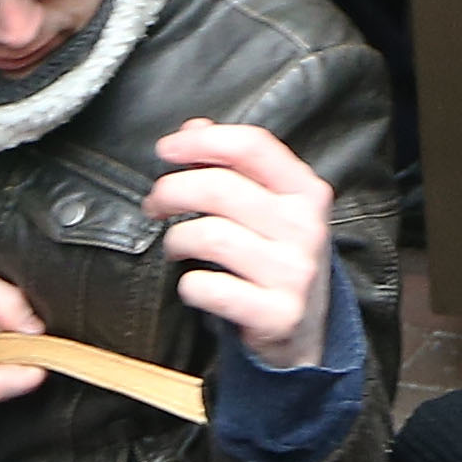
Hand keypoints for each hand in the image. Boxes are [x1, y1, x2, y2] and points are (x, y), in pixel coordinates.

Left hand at [148, 117, 339, 370]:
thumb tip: (193, 128)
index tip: (167, 149)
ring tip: (174, 247)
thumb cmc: (277, 259)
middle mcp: (305, 228)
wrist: (306, 334)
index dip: (201, 142)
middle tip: (155, 203)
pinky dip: (189, 285)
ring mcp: (294, 272)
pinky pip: (210, 288)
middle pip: (220, 188)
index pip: (252, 146)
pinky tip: (193, 285)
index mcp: (306, 192)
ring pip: (209, 235)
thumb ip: (235, 165)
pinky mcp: (277, 313)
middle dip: (172, 191)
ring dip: (175, 240)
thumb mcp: (270, 208)